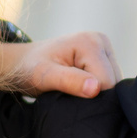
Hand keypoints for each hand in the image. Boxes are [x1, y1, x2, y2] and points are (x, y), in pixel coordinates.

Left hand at [0, 31, 119, 97]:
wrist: (23, 62)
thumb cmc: (29, 69)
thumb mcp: (44, 77)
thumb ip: (69, 81)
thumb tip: (95, 89)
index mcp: (90, 43)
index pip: (106, 82)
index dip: (90, 97)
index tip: (67, 95)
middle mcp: (101, 41)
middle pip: (113, 82)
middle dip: (93, 94)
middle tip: (68, 92)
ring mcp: (104, 48)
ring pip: (113, 84)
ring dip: (95, 93)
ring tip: (72, 89)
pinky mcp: (103, 56)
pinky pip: (108, 80)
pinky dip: (96, 89)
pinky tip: (80, 87)